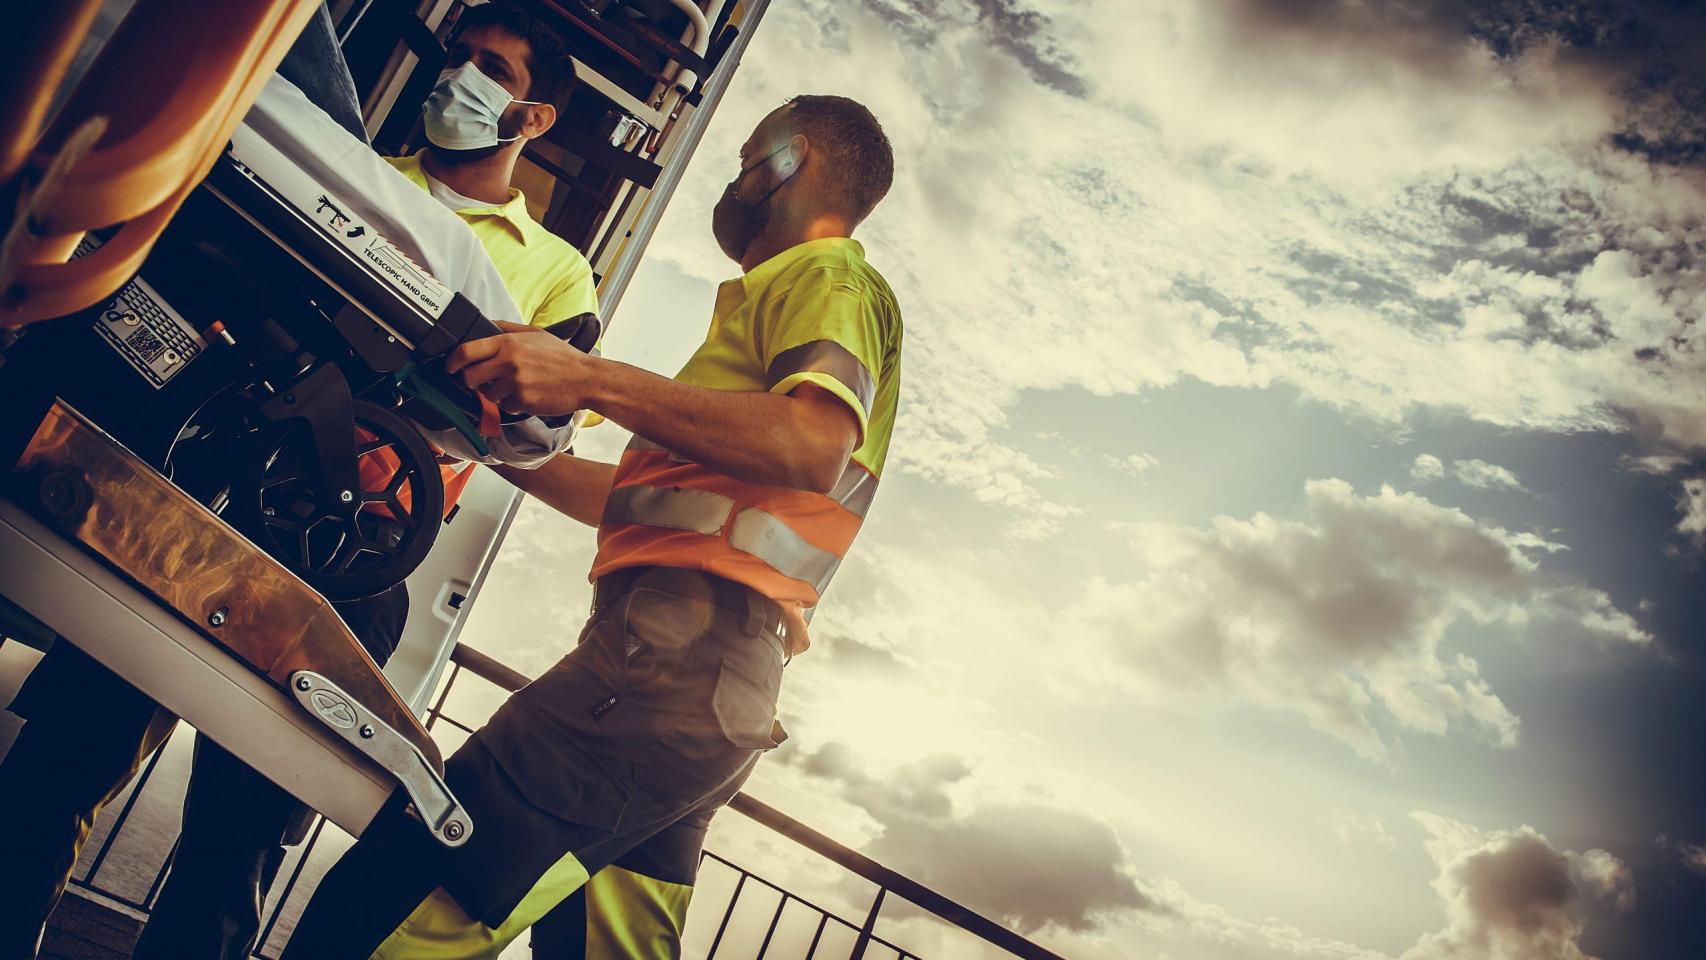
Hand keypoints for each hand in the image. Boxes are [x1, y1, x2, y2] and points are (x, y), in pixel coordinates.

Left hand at [445, 321, 594, 417]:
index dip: (452, 361)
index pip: (466, 351)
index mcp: (508, 343)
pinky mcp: (523, 401)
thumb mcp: (534, 333)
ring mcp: (515, 384)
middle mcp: (508, 362)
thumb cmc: (562, 356)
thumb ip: (507, 328)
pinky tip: (527, 394)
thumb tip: (486, 325)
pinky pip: (506, 406)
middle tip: (481, 381)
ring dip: (496, 393)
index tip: (451, 366)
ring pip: (488, 394)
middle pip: (469, 377)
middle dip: (471, 381)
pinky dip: (513, 403)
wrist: (585, 378)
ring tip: (515, 386)